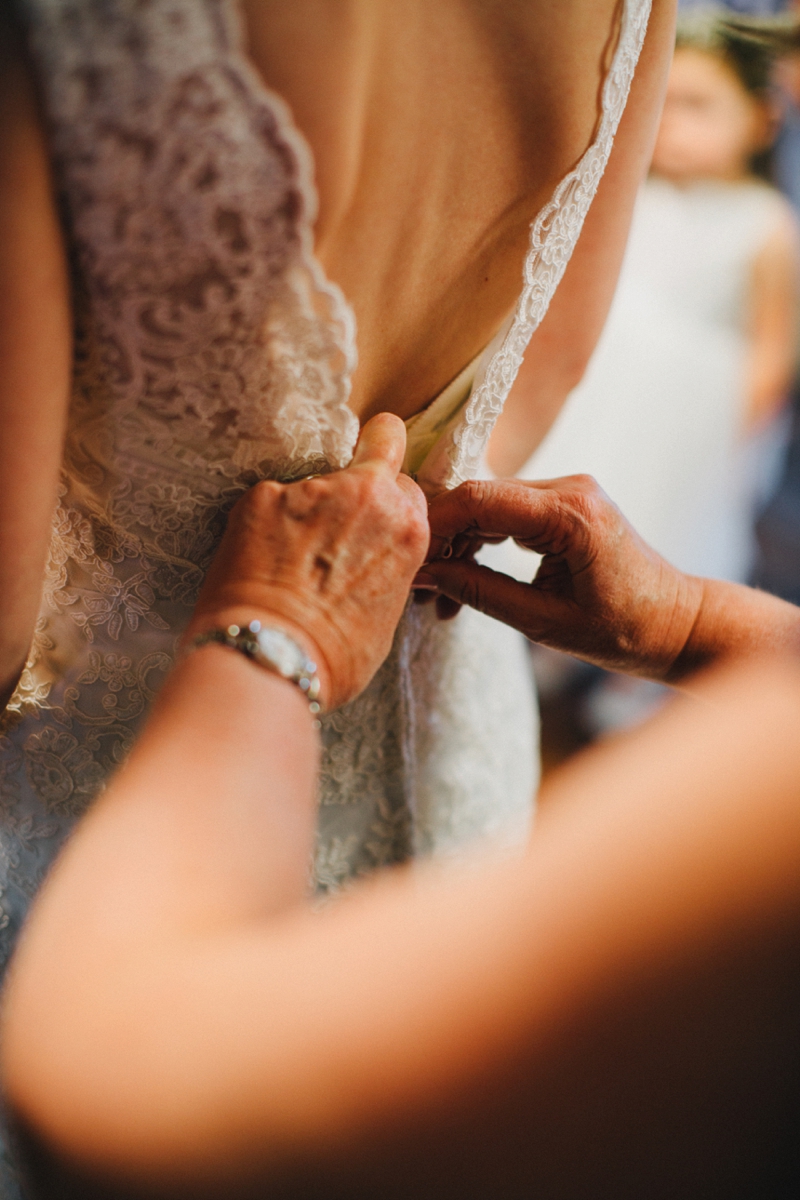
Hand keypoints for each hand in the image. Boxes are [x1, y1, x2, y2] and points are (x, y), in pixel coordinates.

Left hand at [187, 414, 428, 709]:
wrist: (272, 658)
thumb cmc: (333, 656)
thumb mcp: (387, 615)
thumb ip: (387, 568)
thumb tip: (369, 565)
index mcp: (408, 528)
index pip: (407, 487)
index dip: (389, 503)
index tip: (372, 516)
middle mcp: (368, 496)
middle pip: (376, 453)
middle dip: (360, 477)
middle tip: (335, 516)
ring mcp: (313, 489)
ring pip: (316, 482)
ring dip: (306, 509)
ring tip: (286, 561)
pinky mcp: (264, 494)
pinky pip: (270, 499)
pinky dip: (264, 523)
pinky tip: (258, 562)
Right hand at [417, 476, 704, 679]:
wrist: (677, 625)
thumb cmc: (624, 631)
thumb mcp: (544, 622)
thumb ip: (480, 592)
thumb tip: (424, 576)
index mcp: (572, 514)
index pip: (481, 499)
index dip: (434, 525)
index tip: (404, 559)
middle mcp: (571, 488)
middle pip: (481, 497)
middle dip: (441, 539)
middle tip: (415, 584)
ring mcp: (570, 491)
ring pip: (489, 504)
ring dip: (458, 544)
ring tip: (437, 594)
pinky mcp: (565, 504)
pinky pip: (508, 513)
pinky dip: (481, 542)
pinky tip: (462, 578)